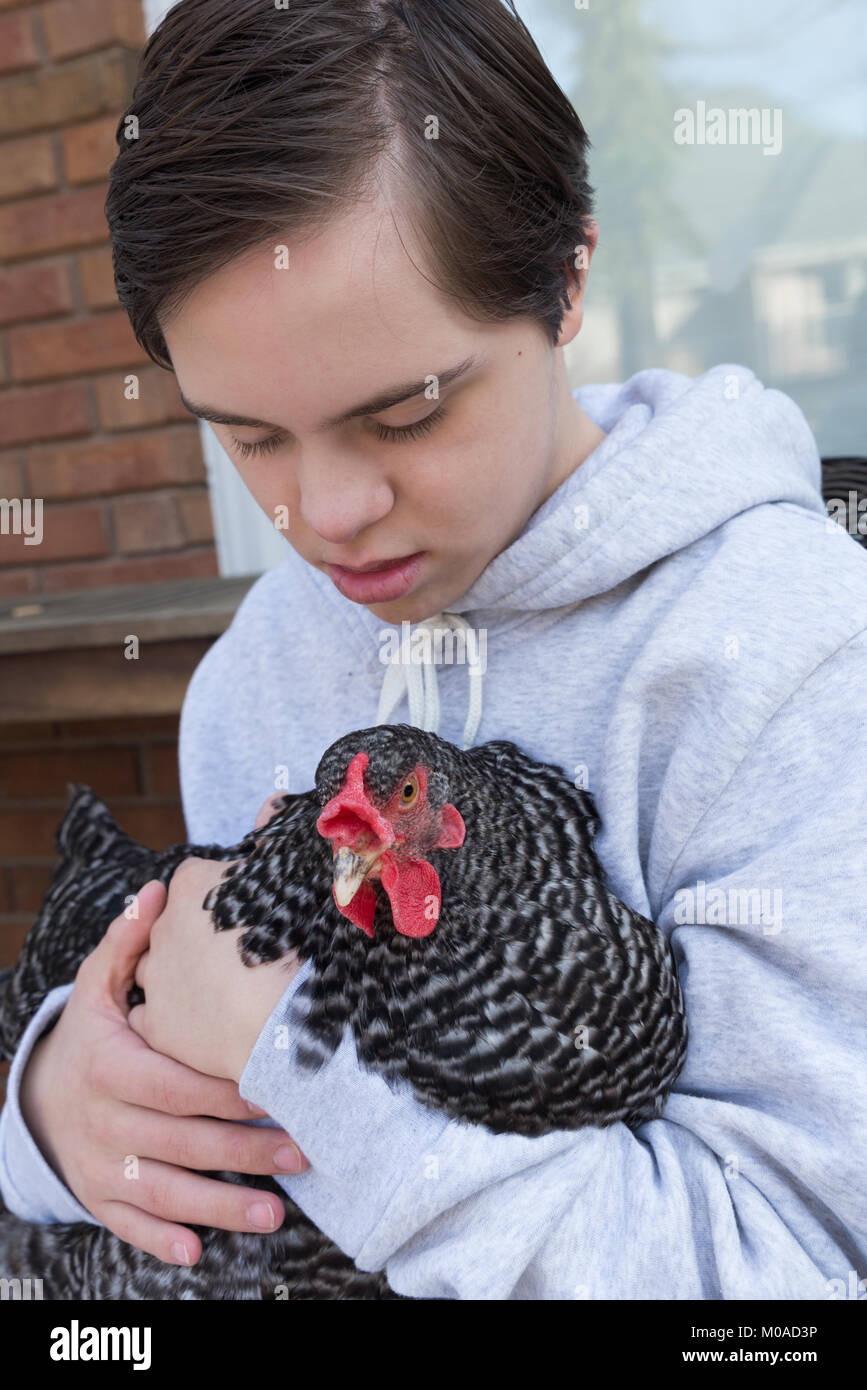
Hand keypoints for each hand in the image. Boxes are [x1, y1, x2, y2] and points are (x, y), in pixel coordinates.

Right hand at [19, 867, 307, 1267]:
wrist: (38, 1096)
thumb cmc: (89, 1037)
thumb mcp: (97, 988)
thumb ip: (127, 943)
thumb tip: (158, 890)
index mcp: (110, 1066)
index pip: (173, 1085)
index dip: (223, 1094)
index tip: (273, 1094)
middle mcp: (104, 1120)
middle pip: (179, 1142)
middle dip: (242, 1152)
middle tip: (300, 1154)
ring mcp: (100, 1165)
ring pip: (162, 1191)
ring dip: (219, 1205)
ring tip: (274, 1212)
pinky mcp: (100, 1197)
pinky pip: (130, 1225)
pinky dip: (161, 1240)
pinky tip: (199, 1250)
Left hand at [128, 806, 301, 1083]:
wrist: (292, 1021)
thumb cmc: (300, 943)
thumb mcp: (292, 876)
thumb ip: (273, 835)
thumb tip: (270, 801)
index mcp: (194, 883)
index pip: (198, 879)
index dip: (226, 897)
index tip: (254, 915)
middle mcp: (163, 924)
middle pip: (176, 923)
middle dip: (201, 936)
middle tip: (245, 955)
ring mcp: (156, 975)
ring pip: (158, 969)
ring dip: (182, 977)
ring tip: (226, 994)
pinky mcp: (154, 1024)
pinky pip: (151, 1015)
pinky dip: (174, 1019)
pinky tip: (206, 1024)